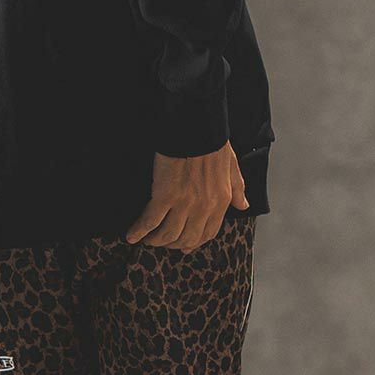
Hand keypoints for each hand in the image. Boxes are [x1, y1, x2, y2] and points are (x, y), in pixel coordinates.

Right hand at [125, 140, 248, 249]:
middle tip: (160, 241)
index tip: (183, 246)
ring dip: (155, 240)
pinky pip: (150, 221)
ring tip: (146, 239)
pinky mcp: (164, 196)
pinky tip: (131, 236)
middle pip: (186, 238)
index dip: (194, 243)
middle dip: (172, 244)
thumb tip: (243, 205)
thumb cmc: (212, 143)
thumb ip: (237, 188)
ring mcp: (184, 204)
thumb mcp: (232, 167)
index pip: (208, 233)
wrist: (195, 127)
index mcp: (221, 201)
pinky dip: (139, 231)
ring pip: (168, 235)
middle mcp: (204, 207)